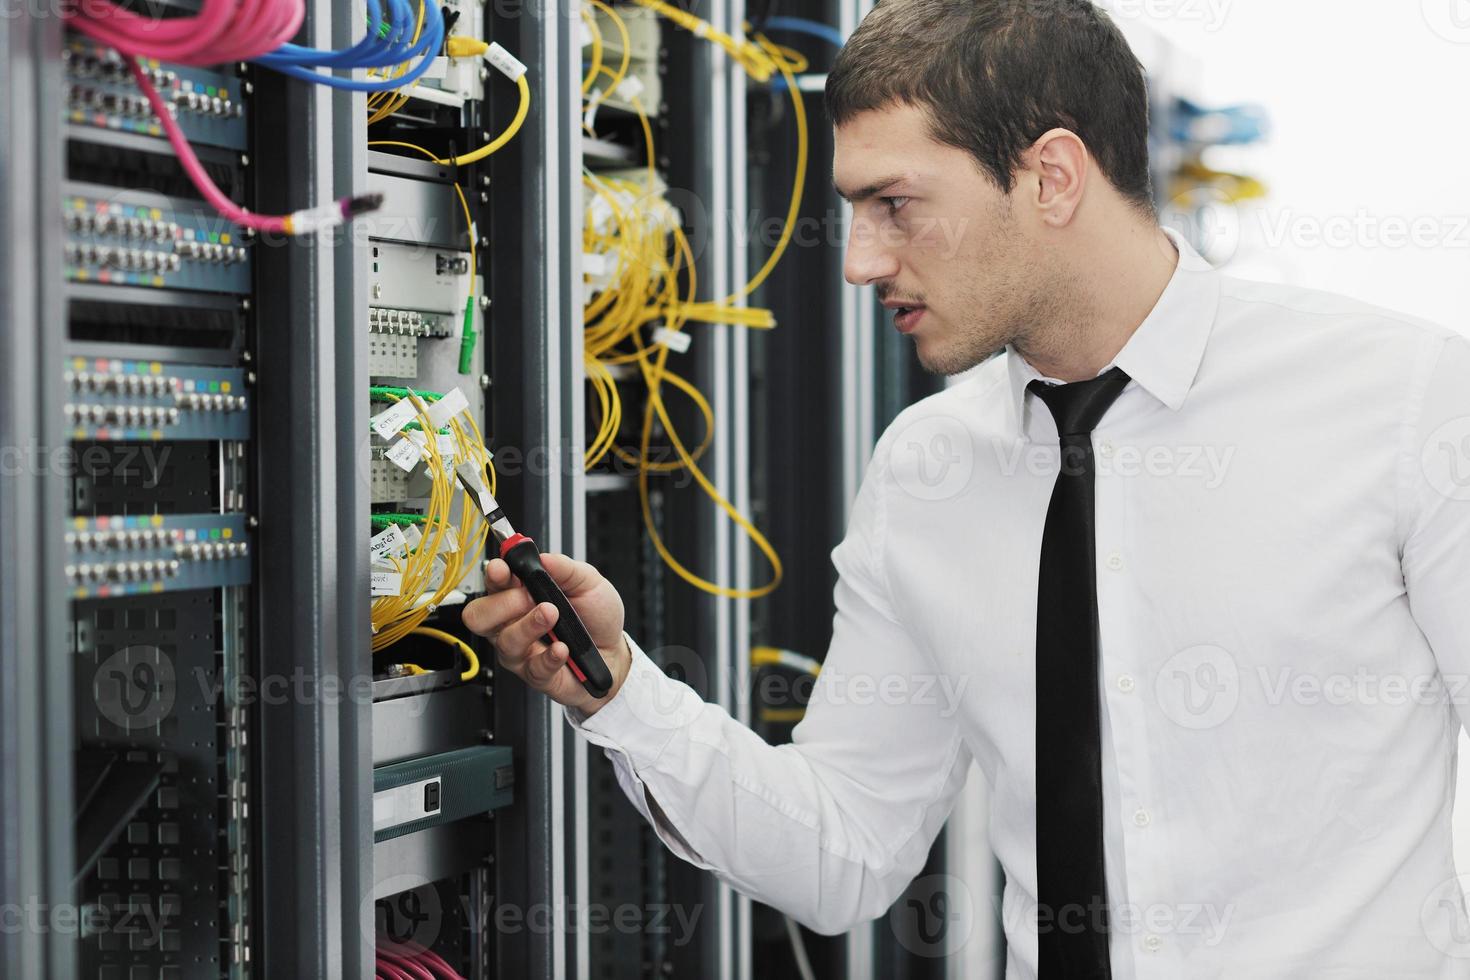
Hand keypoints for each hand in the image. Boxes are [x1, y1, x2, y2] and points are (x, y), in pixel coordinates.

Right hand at [462, 553, 632, 714]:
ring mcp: (521, 650)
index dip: (493, 575)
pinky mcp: (535, 674)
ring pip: (505, 641)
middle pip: (479, 616)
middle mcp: (513, 623)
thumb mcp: (588, 582)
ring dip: (529, 625)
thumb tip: (542, 557)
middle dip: (501, 604)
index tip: (503, 569)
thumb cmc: (596, 617)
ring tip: (553, 616)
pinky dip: (549, 656)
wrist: (615, 651)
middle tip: (530, 597)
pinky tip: (563, 648)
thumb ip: (565, 568)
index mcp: (520, 594)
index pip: (493, 583)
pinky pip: (533, 668)